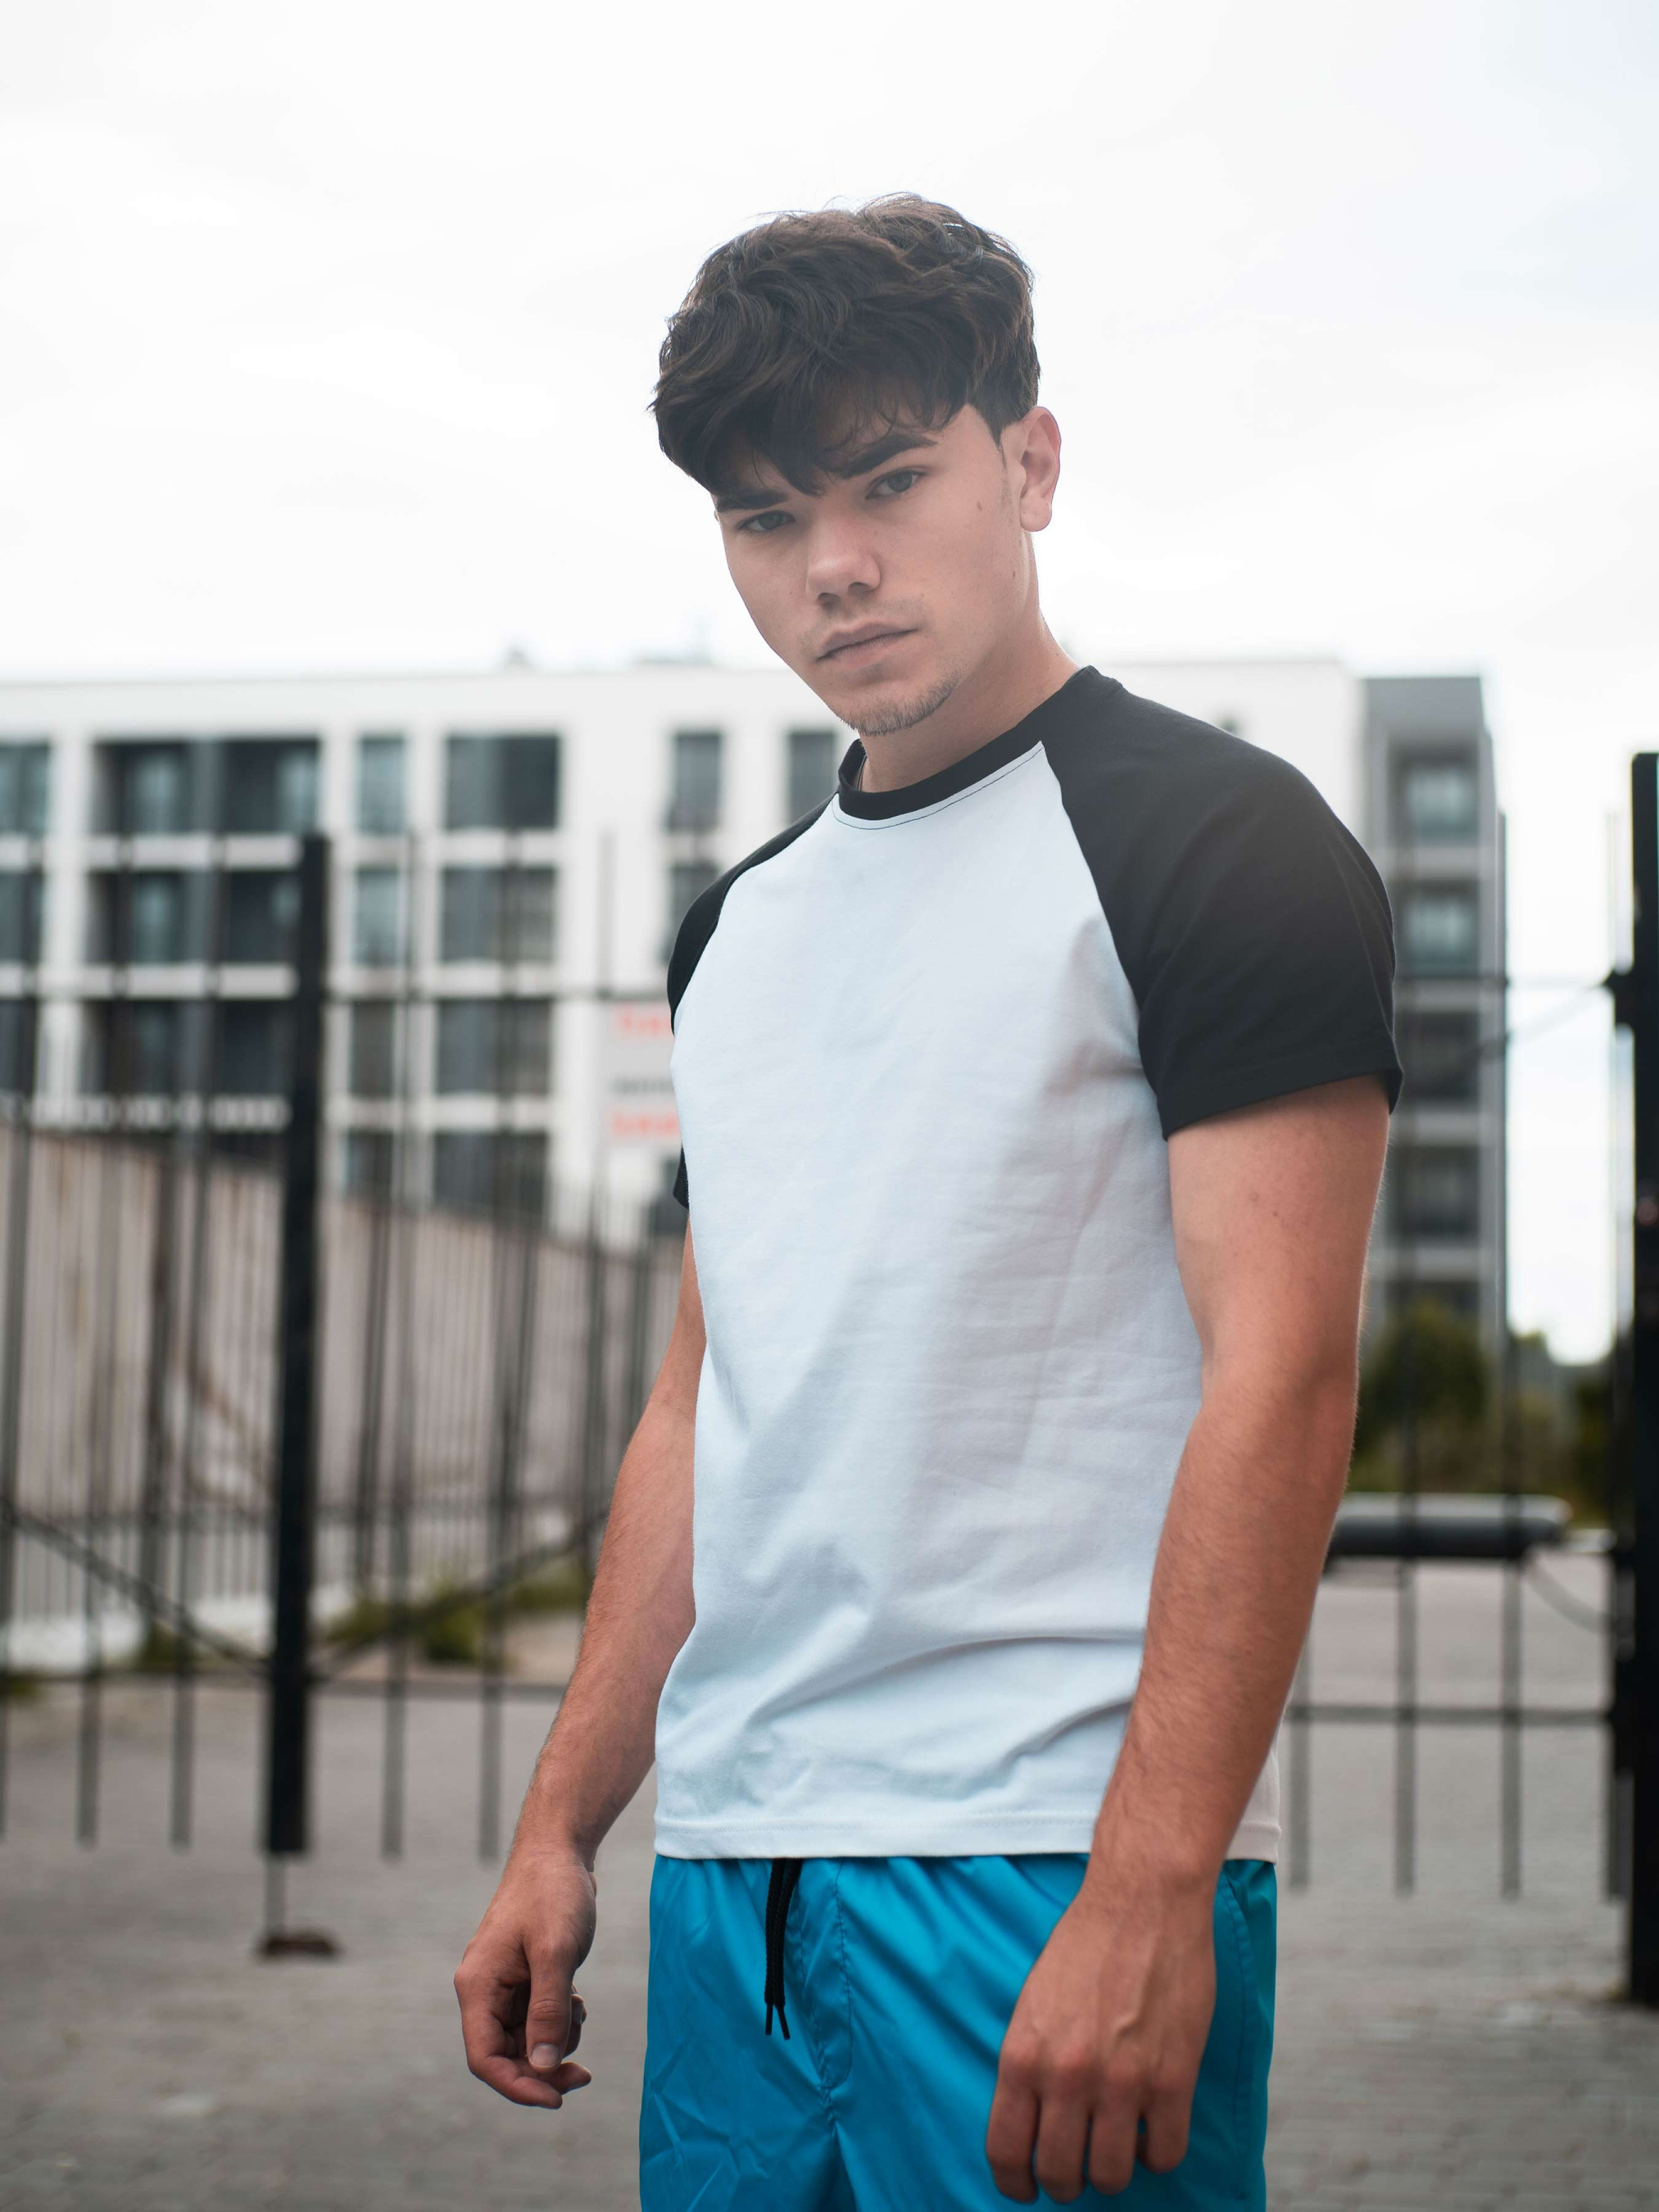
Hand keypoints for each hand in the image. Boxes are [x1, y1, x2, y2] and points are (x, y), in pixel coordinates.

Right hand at [454, 1848, 597, 2109]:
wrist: (559, 1851)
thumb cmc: (553, 1893)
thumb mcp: (556, 1951)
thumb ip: (549, 2010)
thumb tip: (543, 2067)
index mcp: (477, 1986)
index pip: (484, 2059)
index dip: (517, 2085)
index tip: (557, 2097)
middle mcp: (484, 1991)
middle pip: (506, 2056)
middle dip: (543, 2068)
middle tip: (584, 2073)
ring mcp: (504, 1986)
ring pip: (526, 2041)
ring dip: (556, 2040)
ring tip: (580, 2007)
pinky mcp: (525, 1980)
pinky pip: (538, 2021)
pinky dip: (560, 2020)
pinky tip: (577, 1996)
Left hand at [985, 1865, 1215, 2201]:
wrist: (1142, 1902)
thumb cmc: (1085, 1946)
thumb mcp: (1032, 2005)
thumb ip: (1030, 2065)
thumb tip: (1032, 2123)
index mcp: (1023, 2056)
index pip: (1006, 2152)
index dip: (1015, 2183)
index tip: (1026, 2190)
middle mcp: (1067, 2076)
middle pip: (1060, 2174)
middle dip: (1067, 2181)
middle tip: (1077, 2168)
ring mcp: (1122, 2082)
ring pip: (1112, 2175)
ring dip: (1112, 2171)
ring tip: (1116, 2146)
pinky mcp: (1172, 2079)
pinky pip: (1164, 2154)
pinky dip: (1158, 2153)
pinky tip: (1154, 2128)